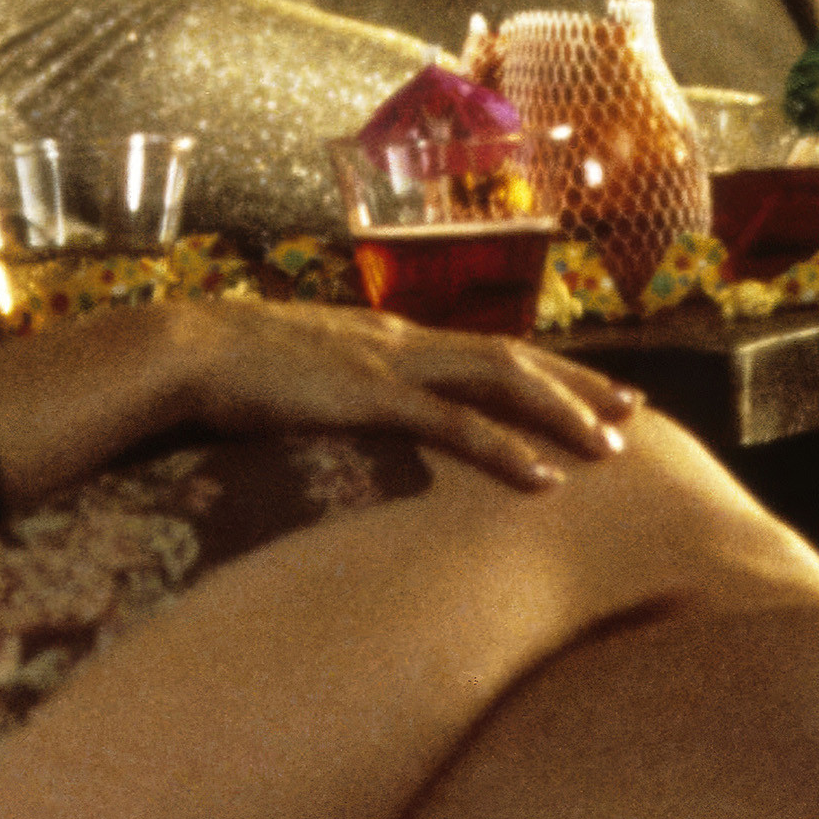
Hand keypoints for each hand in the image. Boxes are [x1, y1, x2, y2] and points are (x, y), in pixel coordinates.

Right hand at [139, 301, 644, 493]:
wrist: (184, 351)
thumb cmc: (229, 374)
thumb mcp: (300, 379)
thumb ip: (337, 393)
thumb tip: (354, 421)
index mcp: (389, 338)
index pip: (486, 350)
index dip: (544, 370)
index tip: (591, 390)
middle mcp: (403, 341)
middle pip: (514, 358)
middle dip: (578, 385)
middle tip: (635, 413)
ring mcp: (390, 364)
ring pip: (501, 382)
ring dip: (561, 414)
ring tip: (610, 449)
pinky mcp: (371, 395)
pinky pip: (455, 425)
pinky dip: (506, 450)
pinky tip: (545, 480)